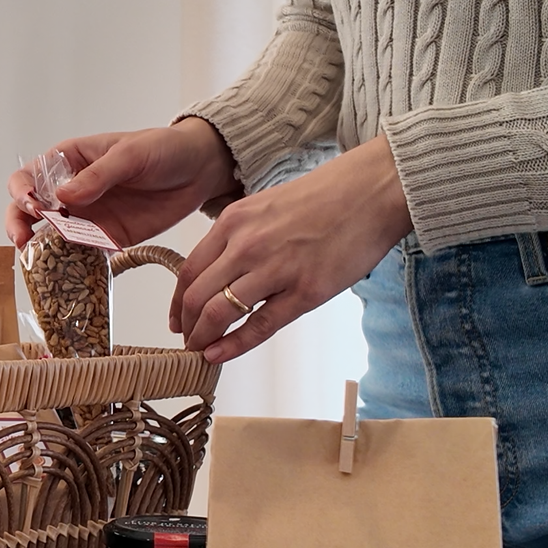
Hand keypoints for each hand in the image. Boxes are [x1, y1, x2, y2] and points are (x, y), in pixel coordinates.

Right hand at [3, 119, 235, 246]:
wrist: (199, 170)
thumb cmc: (162, 148)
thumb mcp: (130, 154)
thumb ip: (98, 176)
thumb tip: (63, 196)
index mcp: (69, 161)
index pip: (29, 176)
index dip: (22, 192)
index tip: (32, 206)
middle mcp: (71, 191)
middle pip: (29, 211)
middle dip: (19, 224)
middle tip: (23, 240)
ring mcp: (87, 217)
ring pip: (51, 237)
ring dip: (42, 250)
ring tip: (42, 263)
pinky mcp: (107, 239)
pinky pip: (81, 254)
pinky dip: (71, 265)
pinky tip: (67, 274)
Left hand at [172, 134, 412, 361]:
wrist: (371, 192)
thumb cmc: (326, 197)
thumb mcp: (266, 205)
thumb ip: (240, 236)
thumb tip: (222, 273)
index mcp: (234, 221)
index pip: (189, 270)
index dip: (177, 302)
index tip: (176, 319)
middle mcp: (246, 244)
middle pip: (197, 296)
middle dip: (187, 326)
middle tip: (188, 342)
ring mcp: (275, 269)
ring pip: (219, 313)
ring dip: (204, 338)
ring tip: (202, 351)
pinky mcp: (305, 291)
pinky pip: (259, 326)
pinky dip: (233, 345)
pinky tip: (219, 356)